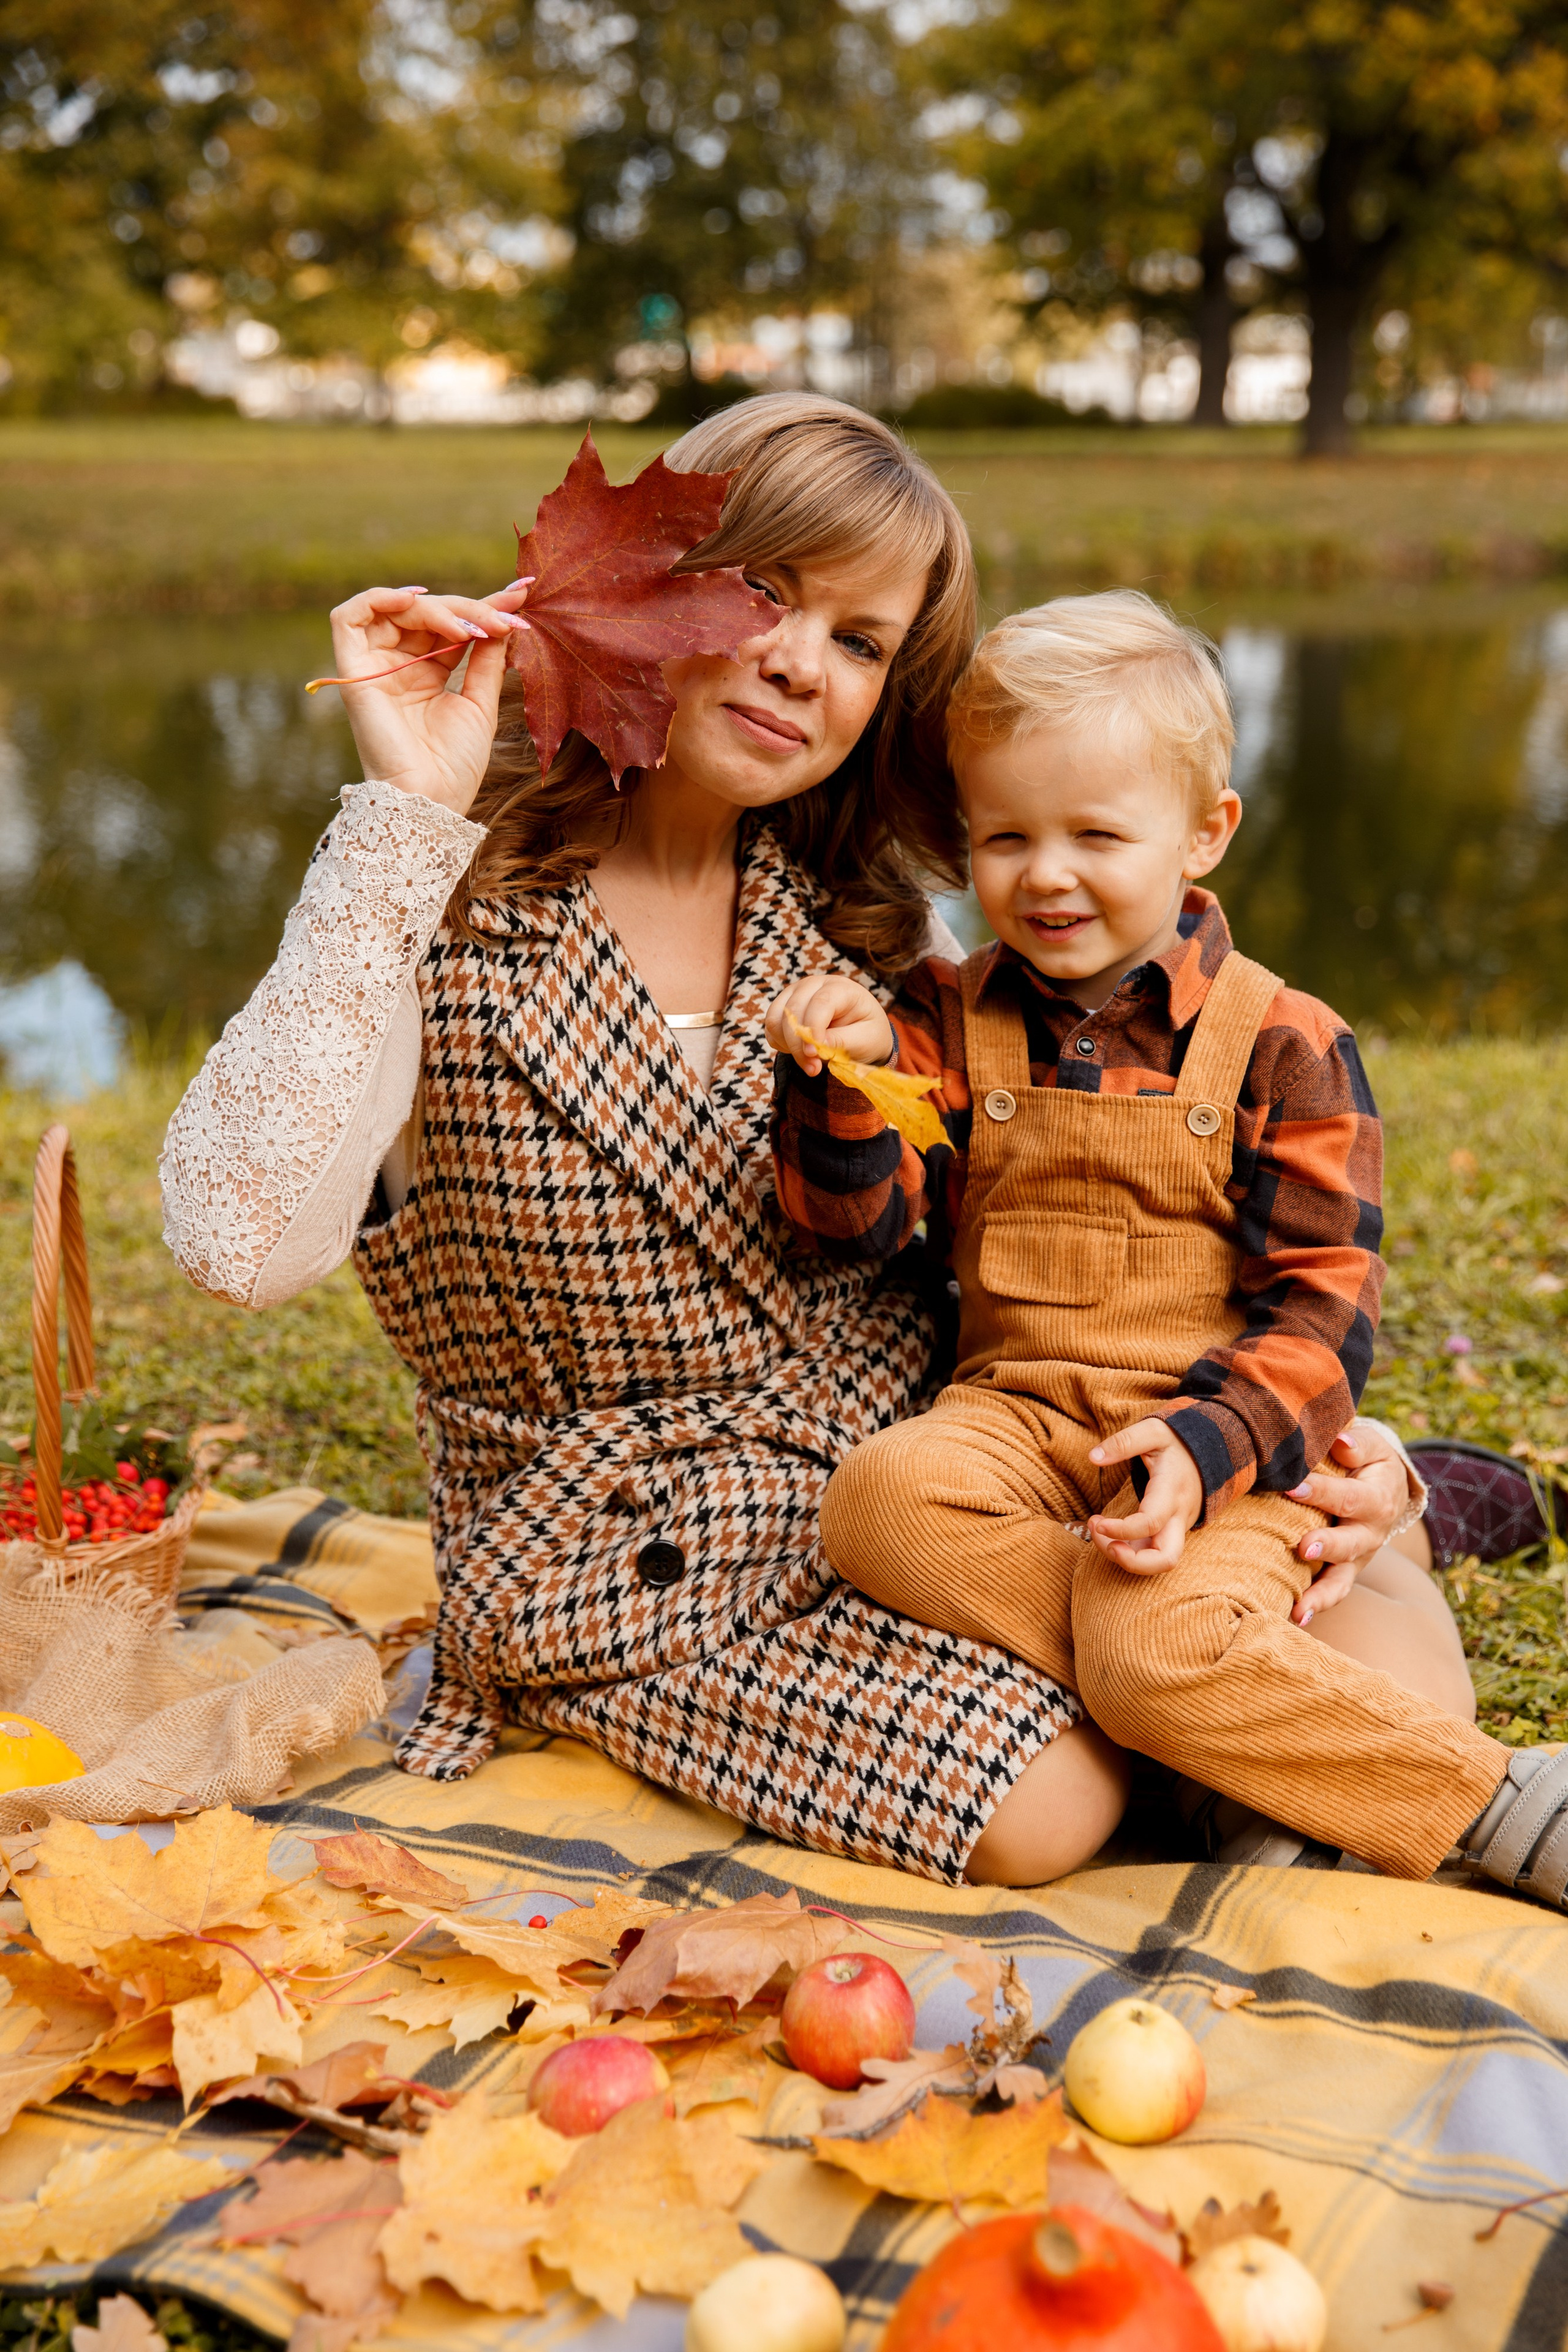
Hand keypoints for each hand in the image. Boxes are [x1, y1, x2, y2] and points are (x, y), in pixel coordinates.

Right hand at [324, 578, 533, 815]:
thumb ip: (487, 658)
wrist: (431, 799)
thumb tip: (506, 616)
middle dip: (469, 608)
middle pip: (427, 613)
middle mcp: (398, 667)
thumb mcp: (481, 703)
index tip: (522, 593)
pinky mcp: (353, 673)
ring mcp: (374, 668)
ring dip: (436, 607)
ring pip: (395, 609)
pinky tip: (416, 600)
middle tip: (503, 620)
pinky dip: (380, 598)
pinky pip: (348, 618)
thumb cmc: (455, 765)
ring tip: (469, 627)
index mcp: (427, 674)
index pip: (452, 625)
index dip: (485, 606)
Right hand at [765, 975, 894, 1074]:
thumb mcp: (865, 1040)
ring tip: (809, 1062)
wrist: (860, 1031)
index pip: (821, 1002)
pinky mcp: (783, 1006)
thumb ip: (842, 1042)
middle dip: (799, 1045)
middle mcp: (814, 984)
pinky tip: (800, 1051)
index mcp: (841, 988)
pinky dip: (781, 1044)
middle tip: (813, 1069)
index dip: (814, 1029)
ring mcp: (795, 993)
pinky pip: (770, 1027)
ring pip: (775, 1018)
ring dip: (788, 1046)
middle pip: (793, 1011)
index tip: (814, 1055)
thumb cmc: (867, 1033)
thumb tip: (815, 1046)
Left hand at [1081, 1418, 1203, 1573]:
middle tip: (1101, 1539)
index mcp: (1171, 1492)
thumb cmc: (1177, 1443)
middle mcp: (1178, 1516)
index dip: (1121, 1530)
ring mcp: (1177, 1528)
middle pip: (1165, 1559)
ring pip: (1159, 1563)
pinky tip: (1109, 1535)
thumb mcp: (1153, 1431)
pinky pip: (1153, 1554)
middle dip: (1130, 1560)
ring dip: (1126, 1558)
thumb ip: (1123, 1442)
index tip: (1096, 1523)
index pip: (1151, 1523)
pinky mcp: (1171, 1532)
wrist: (1209, 1452)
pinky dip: (1130, 1552)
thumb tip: (1092, 1457)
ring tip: (1098, 1533)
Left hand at [1286, 1424, 1411, 1624]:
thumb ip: (1356, 1444)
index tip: (1292, 1486)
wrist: (1386, 1487)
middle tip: (1302, 1546)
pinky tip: (1295, 1617)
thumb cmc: (1368, 1461)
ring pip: (1342, 1578)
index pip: (1348, 1497)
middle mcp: (1370, 1533)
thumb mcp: (1370, 1446)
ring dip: (1320, 1593)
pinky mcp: (1346, 1570)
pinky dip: (1317, 1606)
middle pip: (1350, 1543)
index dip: (1322, 1492)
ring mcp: (1358, 1557)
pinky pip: (1333, 1591)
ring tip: (1299, 1607)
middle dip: (1327, 1546)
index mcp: (1377, 1499)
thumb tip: (1340, 1441)